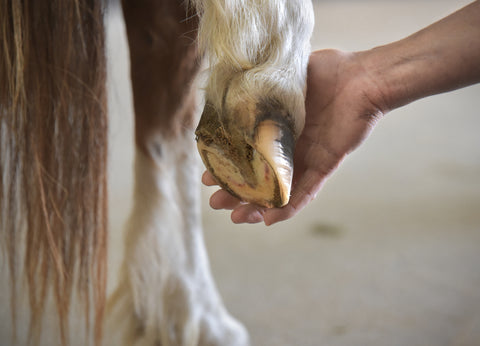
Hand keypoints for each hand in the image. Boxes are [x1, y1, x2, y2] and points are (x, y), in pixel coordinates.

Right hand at [202, 49, 386, 224]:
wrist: (364, 76)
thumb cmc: (330, 69)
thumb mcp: (287, 74)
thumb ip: (263, 84)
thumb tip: (236, 81)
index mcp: (278, 128)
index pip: (248, 153)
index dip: (229, 166)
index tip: (208, 173)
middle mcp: (290, 147)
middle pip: (260, 176)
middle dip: (237, 192)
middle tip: (216, 202)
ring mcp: (307, 158)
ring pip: (280, 190)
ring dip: (259, 206)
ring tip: (237, 217)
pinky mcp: (325, 165)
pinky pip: (307, 191)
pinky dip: (289, 206)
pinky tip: (269, 219)